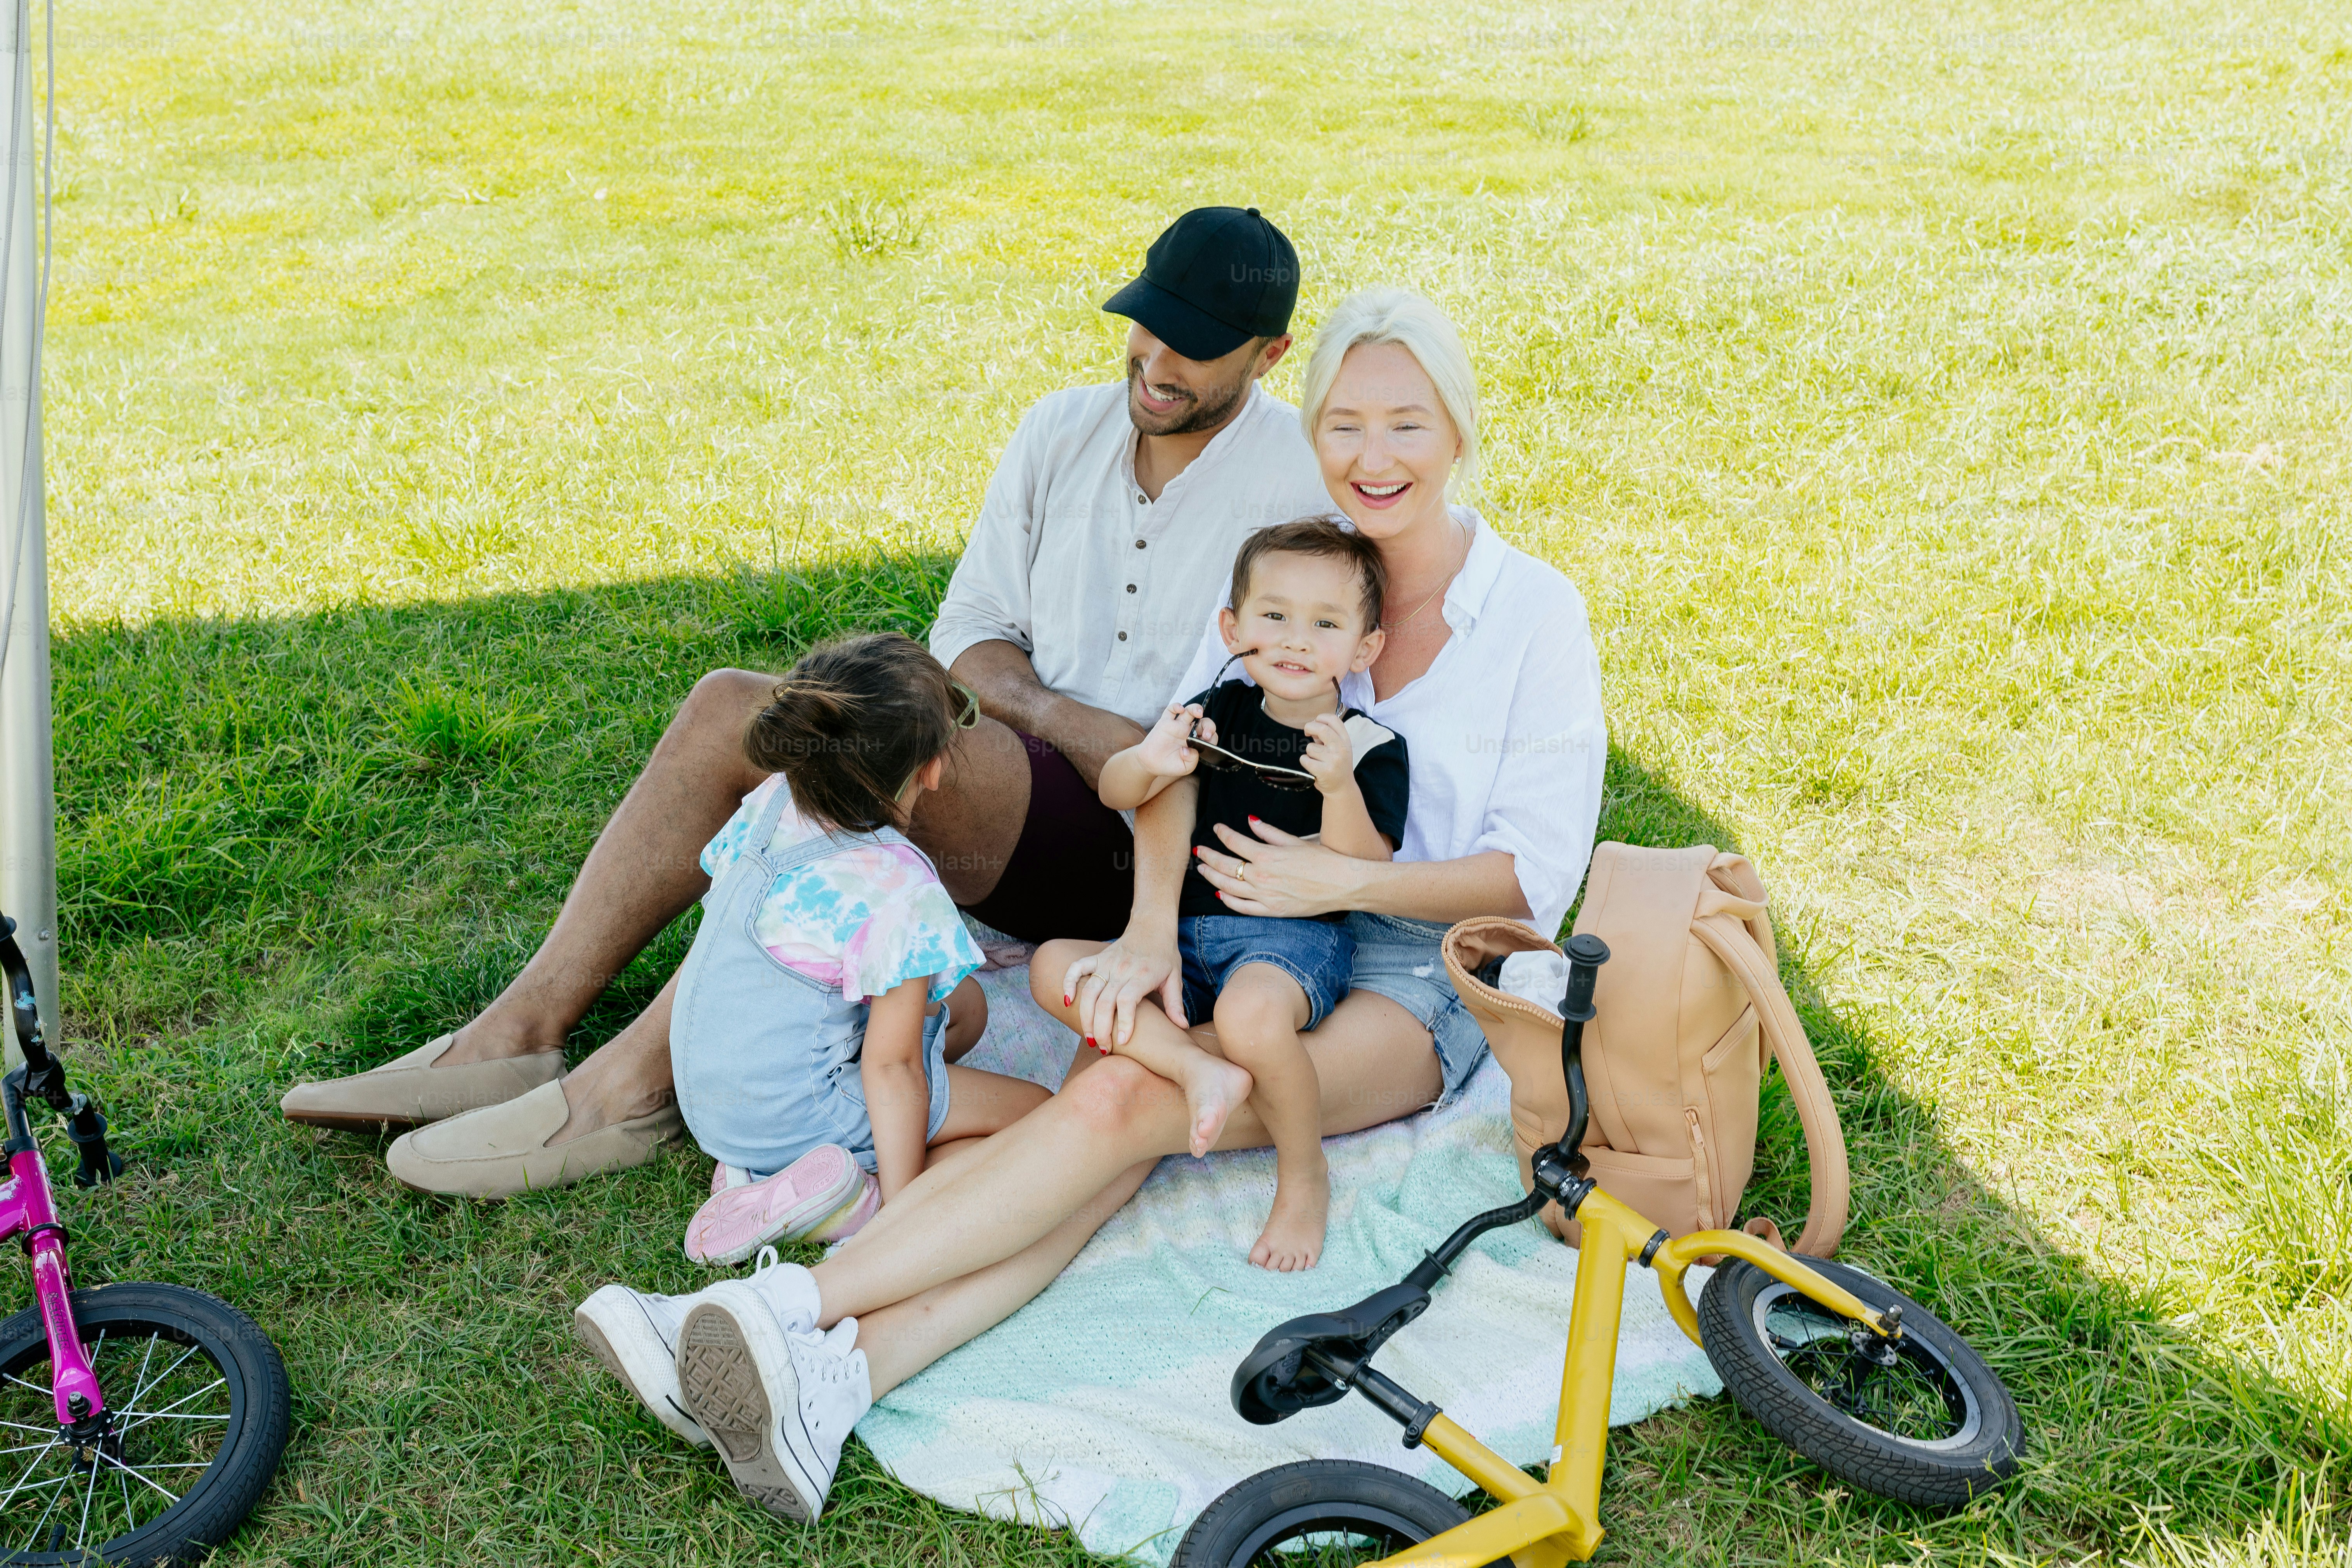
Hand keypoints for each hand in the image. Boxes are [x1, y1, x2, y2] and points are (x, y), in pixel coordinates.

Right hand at [1057, 924, 1186, 1046]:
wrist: (1152, 926)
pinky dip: (1068, 983)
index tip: (1123, 1042)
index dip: (1124, 1023)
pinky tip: (1068, 1002)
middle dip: (1101, 1029)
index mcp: (1142, 975)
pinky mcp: (1097, 958)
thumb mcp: (1174, 978)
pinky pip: (1076, 969)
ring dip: (1085, 1017)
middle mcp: (1122, 969)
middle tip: (1103, 1048)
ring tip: (1089, 1037)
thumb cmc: (1164, 955)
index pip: (1127, 1001)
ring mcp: (1106, 962)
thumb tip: (1182, 1027)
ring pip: (1089, 991)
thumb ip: (1175, 1004)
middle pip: (1104, 1002)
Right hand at [1132, 702, 1210, 779]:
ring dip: (1196, 709)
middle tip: (1206, 734)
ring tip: (1198, 713)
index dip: (1212, 736)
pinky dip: (1176, 706)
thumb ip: (1192, 760)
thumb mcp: (1185, 768)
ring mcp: (1178, 726)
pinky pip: (1171, 709)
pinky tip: (1180, 710)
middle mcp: (1189, 732)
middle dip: (1208, 725)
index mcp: (1196, 742)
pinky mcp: (1165, 722)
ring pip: (1190, 711)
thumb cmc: (1170, 765)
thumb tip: (1190, 750)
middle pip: (1203, 721)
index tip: (1208, 741)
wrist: (1151, 763)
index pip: (1210, 735)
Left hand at [1193, 818, 1373, 918]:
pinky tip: (1220, 894)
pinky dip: (1228, 901)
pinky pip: (1242, 907)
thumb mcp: (1295, 841)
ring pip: (1228, 887)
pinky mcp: (1272, 910)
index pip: (1234, 842)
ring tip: (1202, 869)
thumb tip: (1250, 821)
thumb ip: (1269, 832)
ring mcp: (1265, 896)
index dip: (1222, 834)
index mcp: (1267, 856)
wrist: (1343, 885)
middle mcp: (1261, 877)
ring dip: (1212, 877)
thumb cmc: (1324, 861)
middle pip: (1225, 866)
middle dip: (1208, 857)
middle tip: (1199, 850)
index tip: (1217, 828)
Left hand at [1299, 713, 1356, 796]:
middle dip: (1309, 727)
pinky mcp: (1324, 771)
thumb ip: (1327, 736)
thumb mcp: (1339, 748)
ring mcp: (1333, 760)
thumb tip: (1312, 727)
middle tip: (1307, 732)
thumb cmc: (1337, 765)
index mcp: (1345, 740)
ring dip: (1309, 753)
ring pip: (1310, 747)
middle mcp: (1341, 748)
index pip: (1333, 719)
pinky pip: (1305, 759)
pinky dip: (1305, 762)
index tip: (1315, 723)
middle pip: (1321, 728)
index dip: (1321, 718)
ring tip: (1317, 760)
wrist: (1342, 788)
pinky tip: (1313, 767)